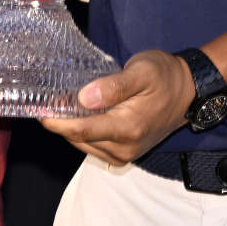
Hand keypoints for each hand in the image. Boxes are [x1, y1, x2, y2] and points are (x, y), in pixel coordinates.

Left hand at [39, 50, 192, 164]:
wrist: (188, 92)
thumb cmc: (165, 76)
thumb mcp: (142, 71)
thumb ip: (114, 86)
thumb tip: (84, 98)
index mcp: (128, 128)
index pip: (81, 130)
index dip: (55, 121)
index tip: (38, 108)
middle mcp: (124, 147)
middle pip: (78, 139)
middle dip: (60, 122)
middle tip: (46, 100)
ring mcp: (124, 153)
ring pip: (83, 144)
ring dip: (70, 128)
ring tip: (61, 105)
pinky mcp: (124, 154)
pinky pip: (93, 146)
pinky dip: (82, 132)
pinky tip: (80, 115)